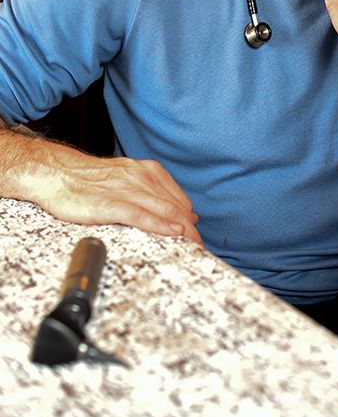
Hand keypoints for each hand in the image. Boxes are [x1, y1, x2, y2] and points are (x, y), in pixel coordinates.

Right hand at [14, 141, 202, 243]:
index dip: (190, 218)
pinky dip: (160, 225)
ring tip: (193, 245)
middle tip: (200, 245)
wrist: (57, 173)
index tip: (197, 233)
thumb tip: (180, 212)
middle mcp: (140, 177)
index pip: (178, 198)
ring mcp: (126, 189)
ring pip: (163, 210)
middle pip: (175, 206)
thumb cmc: (90, 181)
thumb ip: (152, 193)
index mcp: (147, 171)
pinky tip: (172, 234)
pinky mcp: (110, 204)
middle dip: (191, 228)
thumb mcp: (127, 179)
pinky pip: (141, 215)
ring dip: (182, 230)